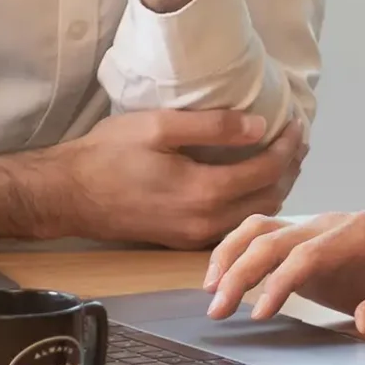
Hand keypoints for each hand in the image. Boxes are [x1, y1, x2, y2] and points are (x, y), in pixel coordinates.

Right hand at [0, 108, 306, 248]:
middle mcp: (207, 222)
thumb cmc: (107, 155)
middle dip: (289, 168)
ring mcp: (195, 236)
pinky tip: (249, 181)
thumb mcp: (159, 127)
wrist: (66, 195)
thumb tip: (260, 125)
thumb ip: (213, 126)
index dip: (288, 146)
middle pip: (270, 198)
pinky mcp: (183, 241)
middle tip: (296, 140)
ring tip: (280, 157)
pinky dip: (252, 202)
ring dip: (274, 187)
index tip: (297, 124)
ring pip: (254, 215)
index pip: (267, 170)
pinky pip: (234, 224)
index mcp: (205, 193)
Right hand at [204, 208, 364, 326]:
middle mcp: (332, 223)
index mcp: (361, 231)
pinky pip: (262, 239)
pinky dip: (237, 254)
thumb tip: (363, 320)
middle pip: (274, 239)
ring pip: (259, 230)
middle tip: (218, 310)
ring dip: (230, 257)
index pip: (306, 252)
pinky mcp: (304, 243)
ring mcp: (315, 229)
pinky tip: (220, 280)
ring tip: (210, 293)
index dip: (279, 281)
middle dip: (241, 272)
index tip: (260, 313)